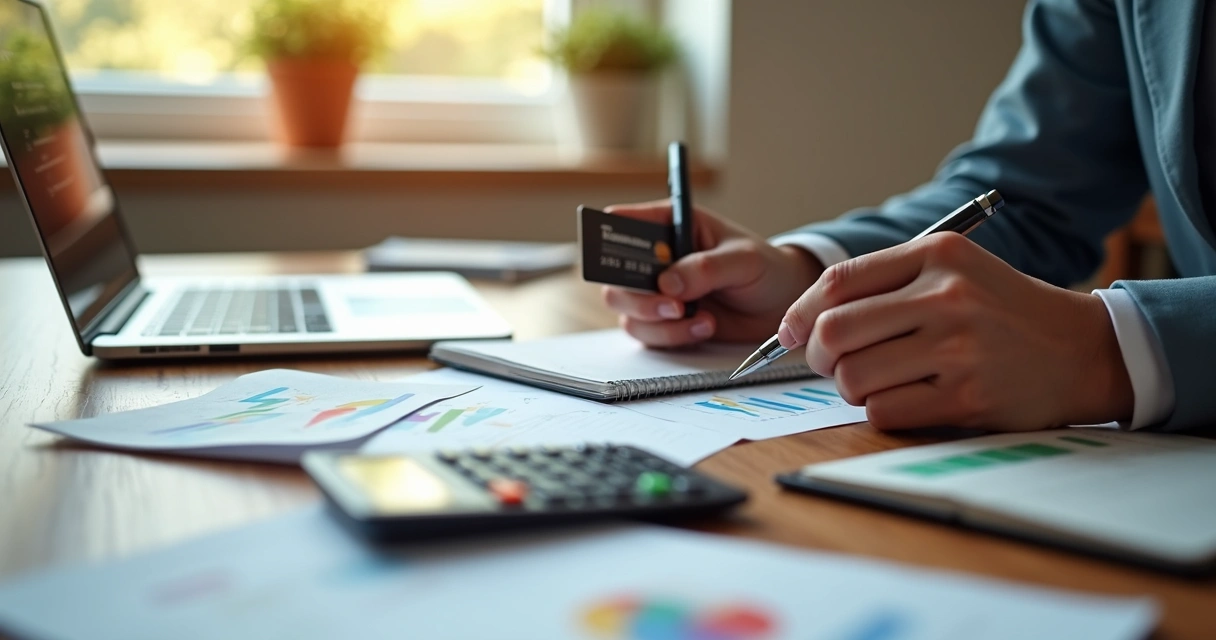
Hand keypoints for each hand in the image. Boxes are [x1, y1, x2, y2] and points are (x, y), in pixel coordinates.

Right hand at [600, 199, 823, 346]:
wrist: (782, 306)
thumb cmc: (765, 269)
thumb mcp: (743, 260)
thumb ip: (705, 268)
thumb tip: (667, 285)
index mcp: (672, 226)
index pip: (628, 222)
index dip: (610, 232)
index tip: (609, 248)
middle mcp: (658, 259)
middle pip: (615, 276)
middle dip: (638, 295)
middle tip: (672, 305)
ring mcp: (658, 293)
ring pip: (627, 310)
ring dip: (659, 322)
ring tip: (701, 320)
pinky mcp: (665, 322)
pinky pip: (648, 334)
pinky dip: (673, 337)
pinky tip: (704, 328)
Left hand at [777, 233, 1133, 430]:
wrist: (1083, 350)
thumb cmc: (1002, 311)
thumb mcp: (954, 270)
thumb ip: (884, 283)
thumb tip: (800, 322)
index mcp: (938, 255)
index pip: (838, 282)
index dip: (800, 313)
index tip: (791, 333)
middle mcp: (947, 297)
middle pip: (834, 332)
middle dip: (816, 355)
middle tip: (828, 364)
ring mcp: (958, 348)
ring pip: (853, 378)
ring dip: (850, 388)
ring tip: (875, 381)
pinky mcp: (967, 397)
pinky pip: (884, 412)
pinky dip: (881, 412)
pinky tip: (907, 399)